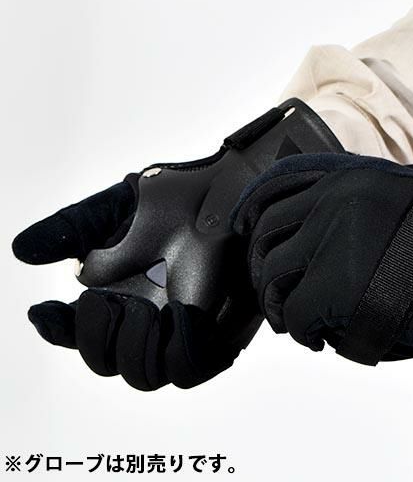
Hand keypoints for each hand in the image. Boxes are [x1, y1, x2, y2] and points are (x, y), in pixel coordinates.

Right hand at [13, 99, 342, 389]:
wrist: (241, 190)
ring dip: (134, 345)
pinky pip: (191, 365)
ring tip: (146, 307)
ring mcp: (182, 328)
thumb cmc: (187, 194)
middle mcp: (148, 315)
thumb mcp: (123, 203)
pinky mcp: (219, 334)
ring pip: (143, 373)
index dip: (59, 329)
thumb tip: (22, 252)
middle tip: (107, 302)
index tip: (47, 312)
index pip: (77, 330)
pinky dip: (179, 347)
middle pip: (104, 361)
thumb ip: (76, 226)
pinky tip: (180, 313)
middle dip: (96, 339)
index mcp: (120, 291)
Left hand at [233, 153, 412, 406]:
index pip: (275, 184)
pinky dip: (300, 331)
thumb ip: (351, 198)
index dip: (250, 207)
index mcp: (346, 177)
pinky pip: (294, 313)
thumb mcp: (397, 195)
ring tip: (293, 319)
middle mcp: (332, 201)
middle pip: (266, 233)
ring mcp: (330, 240)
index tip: (241, 226)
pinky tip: (317, 337)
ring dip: (278, 303)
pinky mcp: (333, 285)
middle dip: (262, 266)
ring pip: (273, 276)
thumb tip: (309, 222)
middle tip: (273, 290)